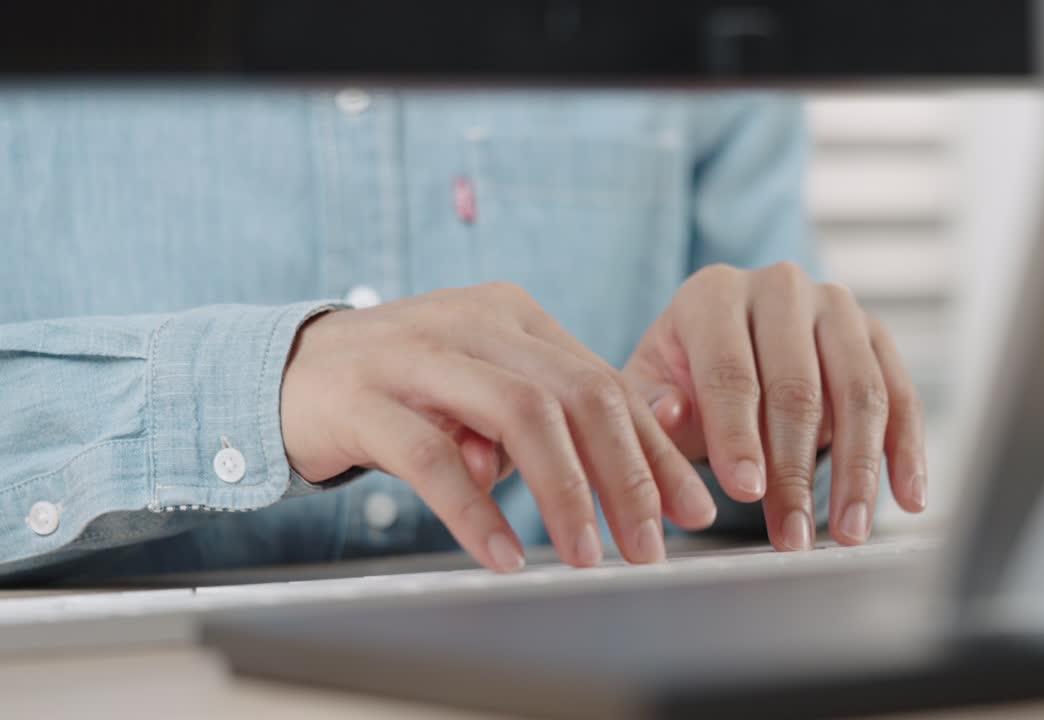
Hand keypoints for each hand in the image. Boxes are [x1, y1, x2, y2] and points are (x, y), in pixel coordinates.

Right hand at [281, 283, 717, 571]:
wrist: (289, 373)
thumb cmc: (408, 391)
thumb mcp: (489, 393)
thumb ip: (554, 417)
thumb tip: (641, 467)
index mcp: (516, 316)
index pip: (605, 383)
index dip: (656, 451)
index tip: (692, 509)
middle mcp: (476, 322)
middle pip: (577, 395)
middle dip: (625, 476)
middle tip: (648, 545)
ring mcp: (418, 354)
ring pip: (519, 414)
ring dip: (564, 493)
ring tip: (586, 555)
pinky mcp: (365, 397)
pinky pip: (434, 457)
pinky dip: (477, 511)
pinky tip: (505, 554)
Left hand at [622, 262, 926, 550]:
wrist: (733, 344)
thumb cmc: (686, 372)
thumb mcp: (653, 384)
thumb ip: (655, 405)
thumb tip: (674, 415)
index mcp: (714, 294)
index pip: (729, 370)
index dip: (738, 435)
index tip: (746, 493)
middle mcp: (780, 288)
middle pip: (797, 387)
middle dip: (794, 470)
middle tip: (792, 534)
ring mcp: (835, 306)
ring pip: (860, 392)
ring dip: (858, 471)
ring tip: (848, 531)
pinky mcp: (876, 334)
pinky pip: (901, 395)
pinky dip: (907, 451)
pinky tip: (909, 497)